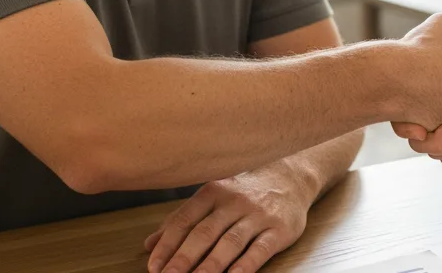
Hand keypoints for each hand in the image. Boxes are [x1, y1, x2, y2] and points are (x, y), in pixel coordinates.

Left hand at [145, 162, 312, 272]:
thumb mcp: (213, 197)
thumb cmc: (246, 191)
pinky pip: (260, 249)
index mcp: (214, 192)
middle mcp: (235, 201)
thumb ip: (183, 219)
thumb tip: (150, 244)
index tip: (154, 266)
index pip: (185, 220)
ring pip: (231, 241)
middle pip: (205, 232)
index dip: (168, 244)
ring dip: (211, 264)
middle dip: (184, 258)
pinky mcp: (279, 228)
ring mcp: (258, 215)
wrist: (292, 178)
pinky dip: (246, 264)